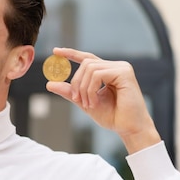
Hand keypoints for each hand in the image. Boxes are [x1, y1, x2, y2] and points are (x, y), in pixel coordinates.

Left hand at [45, 47, 160, 153]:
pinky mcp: (124, 72)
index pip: (87, 58)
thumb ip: (70, 92)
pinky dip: (90, 90)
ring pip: (89, 68)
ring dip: (83, 89)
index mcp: (108, 71)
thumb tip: (50, 84)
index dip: (71, 53)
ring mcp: (121, 68)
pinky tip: (94, 102)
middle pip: (85, 63)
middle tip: (76, 99)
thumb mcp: (85, 102)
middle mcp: (115, 66)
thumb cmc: (113, 117)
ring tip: (88, 104)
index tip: (56, 51)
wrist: (129, 128)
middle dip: (76, 82)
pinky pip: (98, 75)